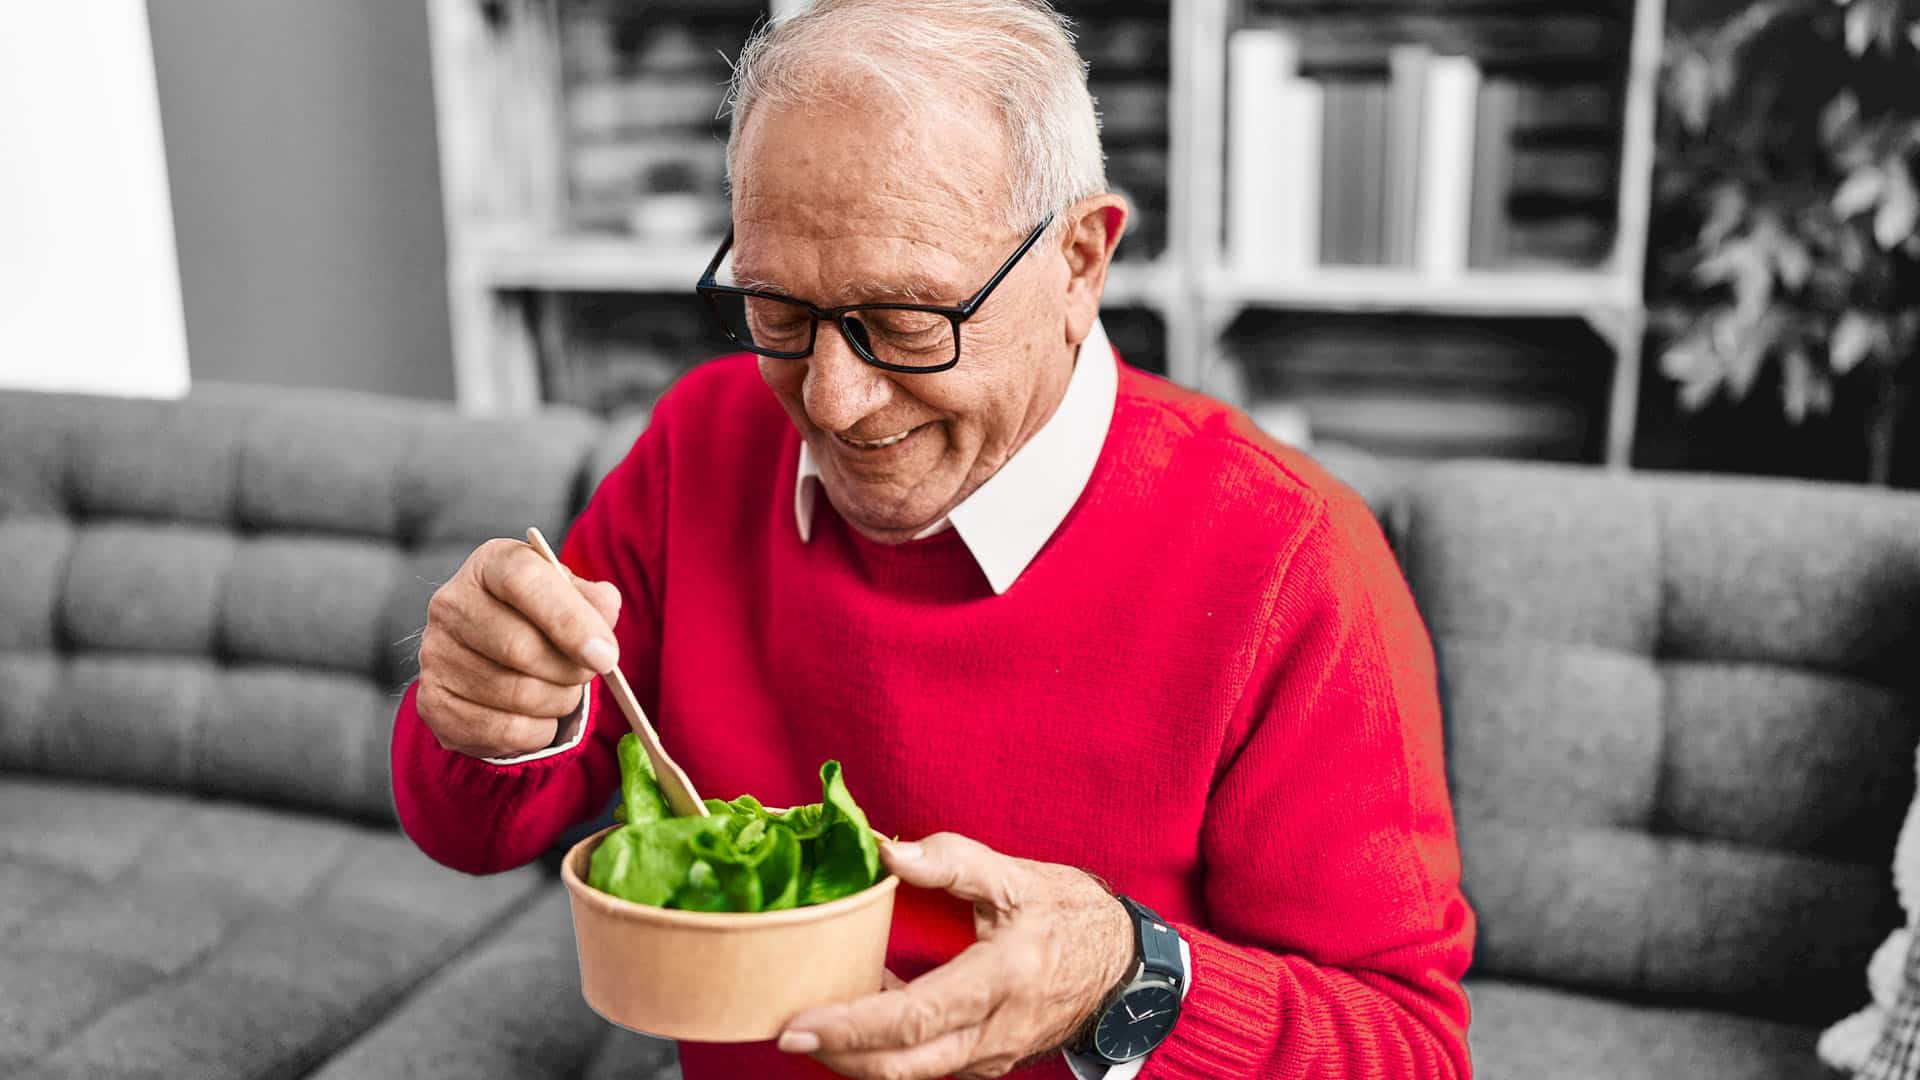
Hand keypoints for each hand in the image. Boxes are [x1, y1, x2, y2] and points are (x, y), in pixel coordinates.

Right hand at [416, 537, 622, 757]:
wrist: (494, 655)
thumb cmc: (542, 619)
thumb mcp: (571, 596)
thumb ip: (594, 601)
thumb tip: (604, 611)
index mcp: (490, 564)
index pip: (524, 581)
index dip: (570, 621)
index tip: (606, 656)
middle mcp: (451, 603)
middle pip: (519, 647)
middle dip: (570, 671)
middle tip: (589, 675)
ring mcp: (435, 654)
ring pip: (516, 694)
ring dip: (559, 702)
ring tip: (563, 692)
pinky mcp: (433, 703)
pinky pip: (502, 731)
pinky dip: (538, 732)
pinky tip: (540, 716)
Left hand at [778, 833, 1133, 1078]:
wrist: (1129, 968)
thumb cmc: (1072, 916)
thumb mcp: (1016, 877)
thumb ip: (950, 861)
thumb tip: (885, 850)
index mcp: (1002, 980)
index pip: (913, 1017)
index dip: (851, 1025)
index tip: (799, 1023)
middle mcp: (996, 1032)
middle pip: (903, 1065)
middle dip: (838, 1056)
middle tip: (787, 1030)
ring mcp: (993, 1056)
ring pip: (912, 1075)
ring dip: (859, 1055)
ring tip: (818, 1020)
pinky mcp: (990, 1063)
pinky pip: (928, 1067)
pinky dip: (888, 1050)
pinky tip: (864, 1013)